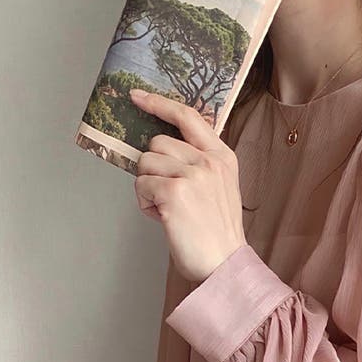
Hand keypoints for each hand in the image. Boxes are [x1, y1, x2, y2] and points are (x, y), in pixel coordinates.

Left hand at [129, 88, 246, 283]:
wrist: (224, 265)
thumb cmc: (216, 234)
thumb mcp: (219, 188)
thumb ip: (198, 164)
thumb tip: (159, 149)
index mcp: (222, 157)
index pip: (188, 116)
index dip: (159, 104)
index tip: (137, 97)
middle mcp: (209, 161)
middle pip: (157, 142)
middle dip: (153, 167)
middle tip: (167, 195)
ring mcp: (193, 175)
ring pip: (145, 163)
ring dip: (148, 187)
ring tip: (167, 209)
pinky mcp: (174, 192)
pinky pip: (142, 185)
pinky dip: (146, 204)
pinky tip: (163, 218)